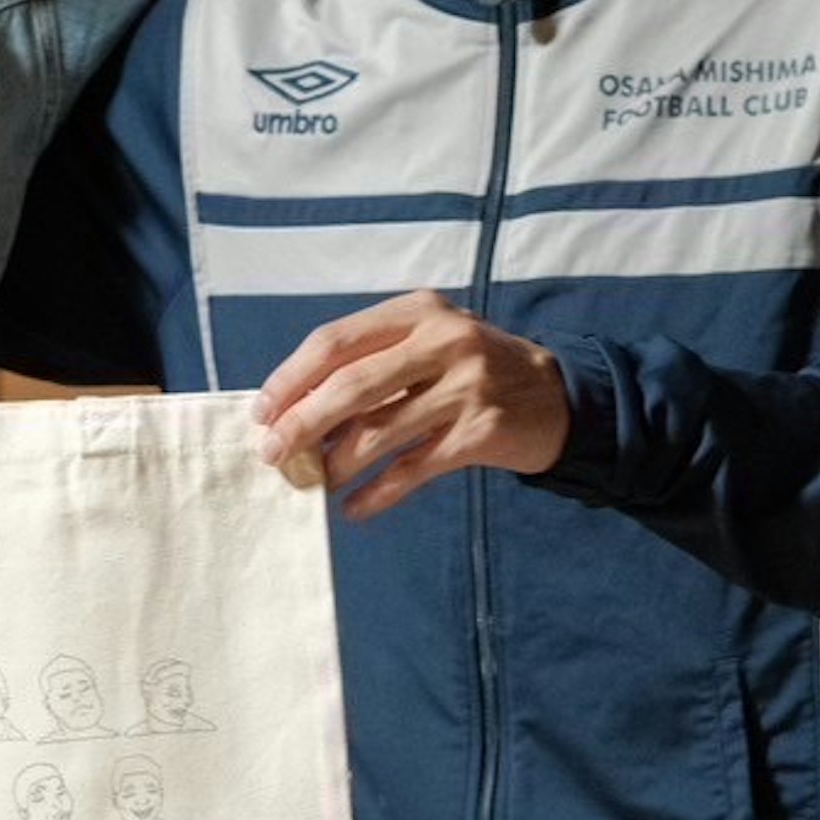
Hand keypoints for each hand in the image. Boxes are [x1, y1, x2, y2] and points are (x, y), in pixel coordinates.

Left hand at [253, 291, 570, 520]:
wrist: (557, 397)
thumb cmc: (471, 371)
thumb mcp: (428, 343)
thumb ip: (372, 363)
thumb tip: (294, 410)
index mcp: (418, 310)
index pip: (335, 341)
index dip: (291, 379)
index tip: (262, 412)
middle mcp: (444, 340)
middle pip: (351, 385)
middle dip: (302, 424)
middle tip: (274, 454)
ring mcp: (467, 386)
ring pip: (380, 432)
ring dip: (337, 464)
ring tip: (315, 483)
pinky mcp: (483, 432)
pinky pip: (414, 469)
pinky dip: (378, 493)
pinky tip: (355, 508)